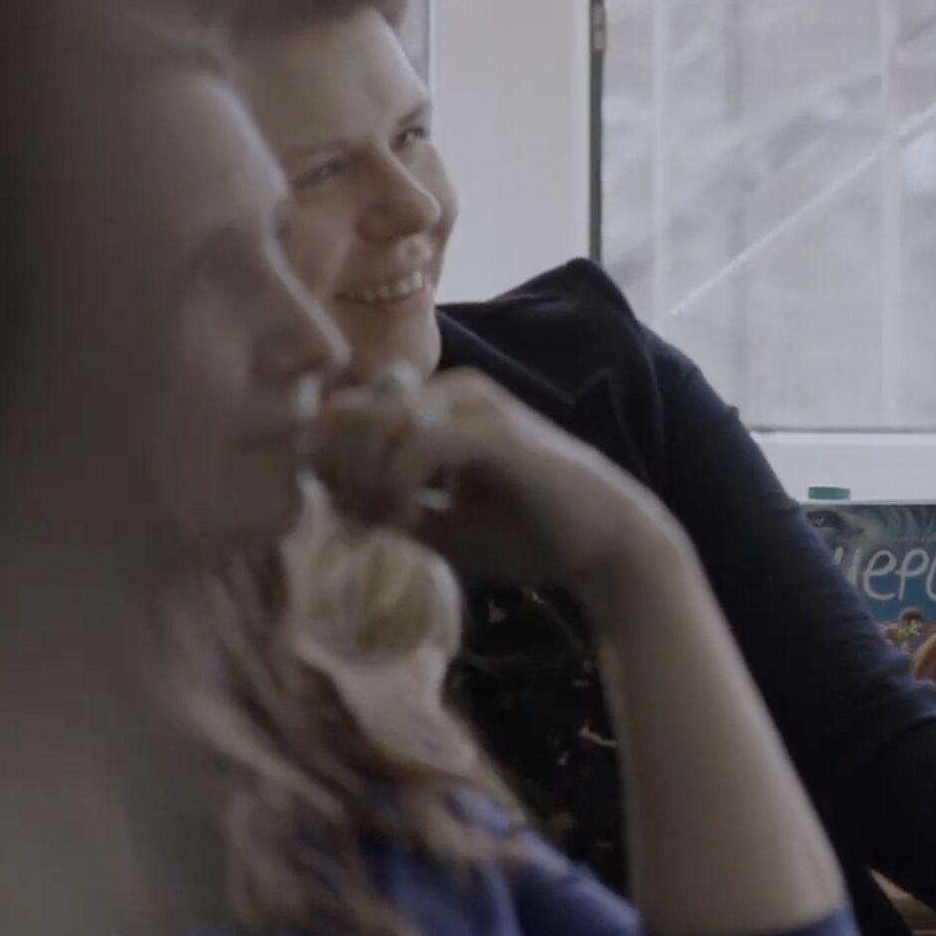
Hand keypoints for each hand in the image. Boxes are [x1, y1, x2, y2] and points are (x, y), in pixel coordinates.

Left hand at [311, 366, 684, 610]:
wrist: (604, 545)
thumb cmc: (528, 535)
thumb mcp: (440, 523)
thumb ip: (388, 504)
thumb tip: (330, 501)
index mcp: (440, 404)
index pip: (351, 409)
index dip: (331, 463)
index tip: (346, 519)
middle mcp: (453, 390)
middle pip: (354, 411)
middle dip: (339, 474)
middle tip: (357, 525)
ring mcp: (476, 406)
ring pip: (380, 423)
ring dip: (365, 482)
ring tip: (381, 527)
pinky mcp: (495, 431)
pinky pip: (419, 445)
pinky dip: (398, 487)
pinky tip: (408, 522)